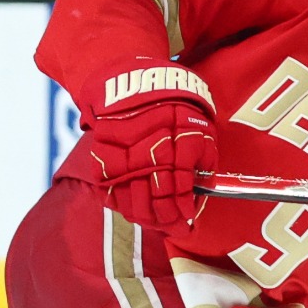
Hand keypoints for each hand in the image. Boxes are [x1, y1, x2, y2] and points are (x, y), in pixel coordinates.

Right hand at [78, 58, 216, 232]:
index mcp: (176, 149)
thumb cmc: (175, 104)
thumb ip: (203, 158)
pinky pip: (108, 190)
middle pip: (154, 202)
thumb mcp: (200, 126)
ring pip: (130, 201)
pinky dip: (119, 203)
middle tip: (170, 226)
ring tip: (152, 222)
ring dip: (143, 216)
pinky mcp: (103, 157)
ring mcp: (123, 158)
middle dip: (164, 220)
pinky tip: (130, 208)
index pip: (178, 193)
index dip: (182, 212)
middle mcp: (149, 156)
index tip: (186, 221)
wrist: (136, 81)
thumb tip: (202, 190)